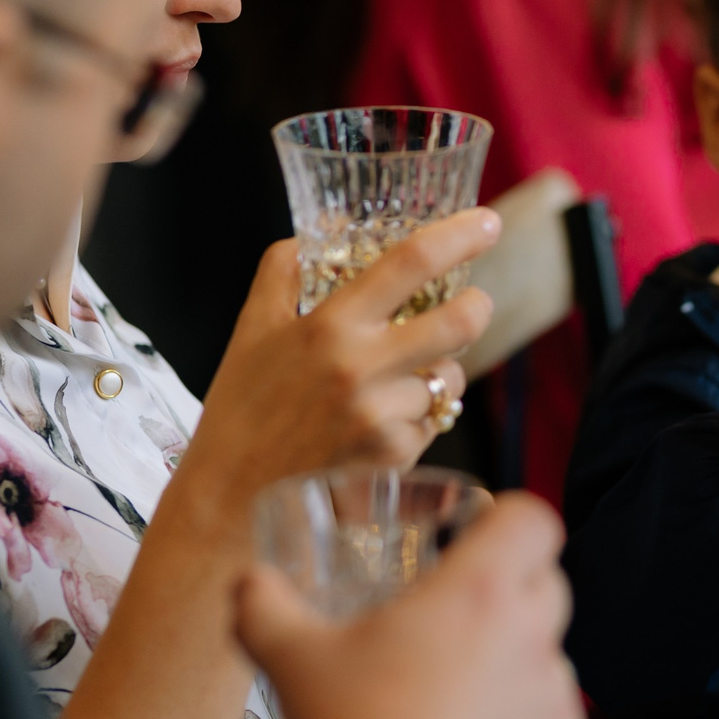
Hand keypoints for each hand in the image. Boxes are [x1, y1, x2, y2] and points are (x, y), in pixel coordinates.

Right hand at [170, 211, 499, 523]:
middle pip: (459, 321)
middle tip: (473, 302)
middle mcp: (361, 368)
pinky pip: (433, 422)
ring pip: (449, 377)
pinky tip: (383, 423)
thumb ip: (283, 271)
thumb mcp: (251, 328)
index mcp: (329, 325)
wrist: (230, 496)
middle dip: (476, 306)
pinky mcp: (394, 457)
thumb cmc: (241, 410)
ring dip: (438, 372)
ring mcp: (382, 416)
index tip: (487, 222)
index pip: (410, 262)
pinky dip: (418, 417)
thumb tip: (316, 232)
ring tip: (400, 380)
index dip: (459, 235)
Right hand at [235, 493, 589, 718]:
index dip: (508, 522)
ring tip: (451, 708)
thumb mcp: (292, 661)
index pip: (532, 520)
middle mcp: (534, 639)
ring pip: (547, 663)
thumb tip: (249, 583)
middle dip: (508, 594)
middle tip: (453, 626)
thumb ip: (265, 609)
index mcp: (481, 594)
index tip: (479, 540)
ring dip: (511, 672)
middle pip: (545, 586)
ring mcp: (558, 705)